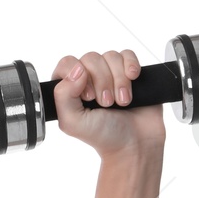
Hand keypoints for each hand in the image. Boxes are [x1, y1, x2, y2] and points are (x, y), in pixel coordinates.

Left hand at [51, 49, 165, 158]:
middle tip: (106, 103)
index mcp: (69, 89)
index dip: (78, 76)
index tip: (88, 96)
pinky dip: (130, 66)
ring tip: (122, 101)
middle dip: (101, 81)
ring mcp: (109, 74)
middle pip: (90, 58)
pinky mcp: (129, 71)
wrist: (136, 143)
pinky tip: (133, 80)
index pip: (67, 64)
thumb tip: (76, 70)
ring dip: (118, 80)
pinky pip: (128, 54)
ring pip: (110, 56)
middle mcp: (88, 78)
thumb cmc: (103, 135)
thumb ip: (63, 96)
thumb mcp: (73, 122)